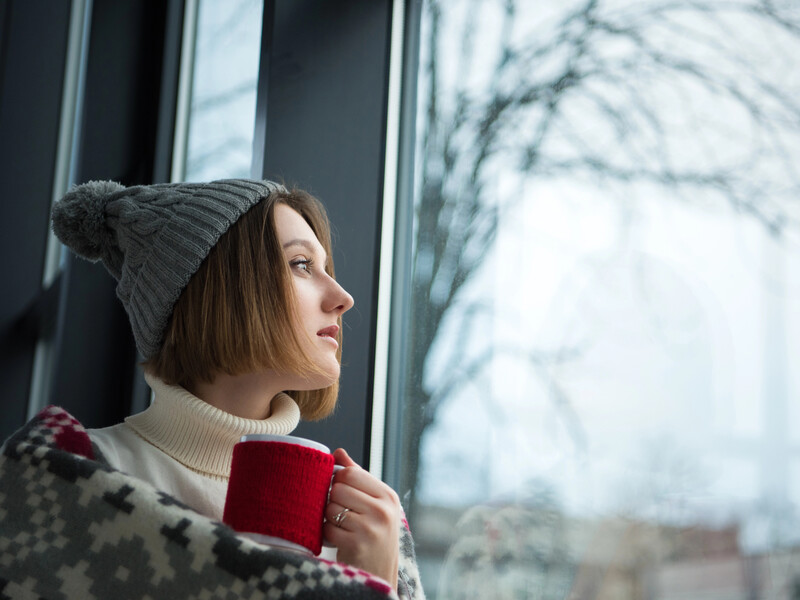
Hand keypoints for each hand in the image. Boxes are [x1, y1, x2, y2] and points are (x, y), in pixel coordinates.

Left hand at [324, 448, 399, 588]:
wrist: (379, 574)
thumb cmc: (373, 534)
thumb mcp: (373, 503)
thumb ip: (357, 476)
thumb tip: (338, 452)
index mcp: (387, 495)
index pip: (350, 472)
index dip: (338, 480)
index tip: (341, 491)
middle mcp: (383, 510)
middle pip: (338, 488)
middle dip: (333, 500)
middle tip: (341, 512)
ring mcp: (371, 528)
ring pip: (331, 508)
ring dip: (330, 518)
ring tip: (342, 527)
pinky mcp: (357, 544)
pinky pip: (328, 528)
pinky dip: (328, 534)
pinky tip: (340, 539)